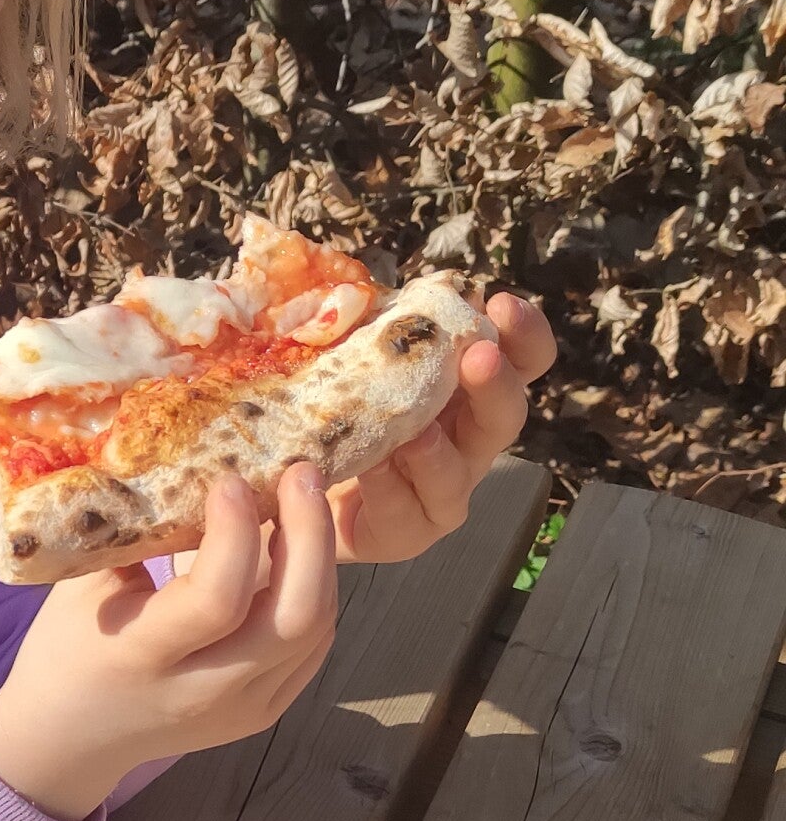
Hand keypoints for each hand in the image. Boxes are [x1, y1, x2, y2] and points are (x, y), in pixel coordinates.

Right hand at [0, 463, 338, 820]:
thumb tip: (188, 459)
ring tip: (303, 500)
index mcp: (142, 657)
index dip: (236, 532)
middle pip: (295, 618)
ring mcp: (241, 710)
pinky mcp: (265, 715)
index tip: (230, 479)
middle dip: (311, 534)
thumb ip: (137, 537)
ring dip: (319, 557)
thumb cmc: (66, 648)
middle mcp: (202, 693)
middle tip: (302, 472)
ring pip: (316, 629)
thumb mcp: (83, 587)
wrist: (69, 741)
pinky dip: (315, 592)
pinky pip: (313, 648)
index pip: (217, 599)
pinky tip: (298, 551)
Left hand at [329, 291, 555, 566]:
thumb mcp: (350, 356)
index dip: (524, 334)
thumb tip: (353, 290)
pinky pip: (409, 511)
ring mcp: (443, 488)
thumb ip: (365, 325)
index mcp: (466, 388)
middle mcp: (466, 438)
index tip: (502, 304)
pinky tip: (373, 465)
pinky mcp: (408, 530)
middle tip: (479, 356)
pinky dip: (391, 485)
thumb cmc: (337, 407)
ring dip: (441, 449)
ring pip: (461, 471)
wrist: (295, 482)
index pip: (522, 360)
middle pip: (506, 415)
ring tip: (418, 430)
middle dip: (496, 384)